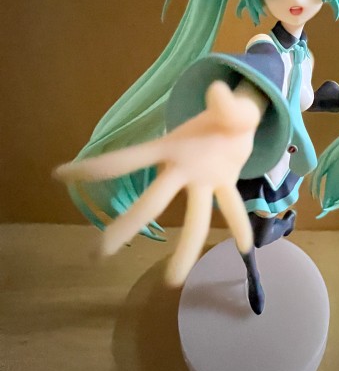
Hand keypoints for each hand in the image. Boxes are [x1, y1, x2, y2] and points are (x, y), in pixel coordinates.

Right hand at [53, 81, 260, 285]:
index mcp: (170, 148)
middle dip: (125, 225)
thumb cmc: (223, 110)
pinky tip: (246, 248)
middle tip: (96, 256)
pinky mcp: (224, 184)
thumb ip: (226, 102)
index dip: (94, 168)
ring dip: (185, 248)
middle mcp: (181, 170)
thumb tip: (218, 89)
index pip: (126, 160)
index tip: (59, 175)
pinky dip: (239, 223)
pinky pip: (230, 207)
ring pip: (193, 217)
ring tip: (172, 281)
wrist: (243, 116)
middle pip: (151, 202)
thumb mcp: (227, 104)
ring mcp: (203, 180)